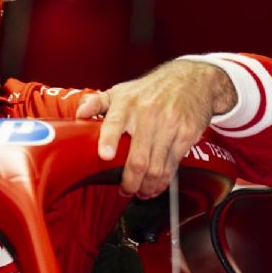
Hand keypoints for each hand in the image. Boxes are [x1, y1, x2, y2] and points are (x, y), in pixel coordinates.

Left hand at [75, 60, 236, 197]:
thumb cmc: (151, 89)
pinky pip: (173, 164)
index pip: (114, 123)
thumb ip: (96, 103)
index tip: (104, 155)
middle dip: (130, 181)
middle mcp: (148, 114)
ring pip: (157, 167)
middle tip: (125, 190)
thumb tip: (79, 114)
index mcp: (126, 104)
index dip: (108, 140)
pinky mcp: (186, 134)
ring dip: (147, 186)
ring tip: (141, 192)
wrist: (192, 80)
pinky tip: (157, 184)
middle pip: (138, 157)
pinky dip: (164, 180)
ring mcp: (169, 125)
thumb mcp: (121, 90)